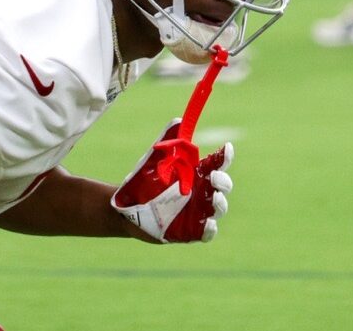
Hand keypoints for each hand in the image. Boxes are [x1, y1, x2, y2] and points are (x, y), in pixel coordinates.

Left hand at [111, 120, 233, 242]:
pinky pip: (207, 232)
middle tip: (214, 177)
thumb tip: (178, 120)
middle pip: (224, 186)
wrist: (126, 206)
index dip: (225, 156)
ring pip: (219, 208)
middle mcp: (201, 192)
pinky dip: (210, 228)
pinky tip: (207, 222)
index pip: (217, 163)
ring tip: (214, 197)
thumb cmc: (144, 180)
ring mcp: (198, 212)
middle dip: (223, 181)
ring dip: (220, 203)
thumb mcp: (154, 158)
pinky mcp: (191, 231)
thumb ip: (167, 140)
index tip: (226, 148)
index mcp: (196, 173)